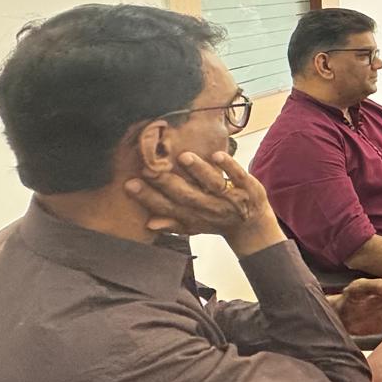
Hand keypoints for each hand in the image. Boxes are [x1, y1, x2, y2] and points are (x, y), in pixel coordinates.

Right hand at [125, 150, 262, 234]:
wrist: (252, 225)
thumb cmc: (216, 222)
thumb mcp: (193, 226)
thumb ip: (172, 224)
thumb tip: (148, 224)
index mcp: (194, 217)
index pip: (168, 208)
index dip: (148, 198)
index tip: (130, 184)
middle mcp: (210, 208)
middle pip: (187, 196)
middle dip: (167, 183)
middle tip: (148, 168)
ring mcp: (231, 198)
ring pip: (212, 184)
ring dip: (198, 171)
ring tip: (183, 157)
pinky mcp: (248, 187)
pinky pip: (238, 176)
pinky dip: (228, 166)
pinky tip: (217, 155)